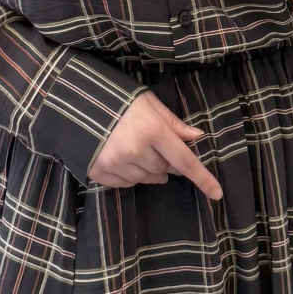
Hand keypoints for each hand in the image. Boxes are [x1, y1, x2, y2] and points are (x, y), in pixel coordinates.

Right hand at [88, 91, 222, 198]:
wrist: (75, 101)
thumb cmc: (119, 99)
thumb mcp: (149, 103)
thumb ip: (173, 123)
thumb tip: (197, 137)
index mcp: (152, 130)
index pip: (184, 160)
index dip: (203, 178)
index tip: (217, 194)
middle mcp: (136, 150)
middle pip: (164, 170)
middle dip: (164, 161)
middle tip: (153, 144)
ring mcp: (116, 163)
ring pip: (146, 179)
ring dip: (147, 169)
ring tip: (135, 148)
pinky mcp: (99, 172)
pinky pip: (125, 184)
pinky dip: (129, 175)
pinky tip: (121, 158)